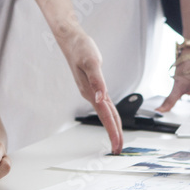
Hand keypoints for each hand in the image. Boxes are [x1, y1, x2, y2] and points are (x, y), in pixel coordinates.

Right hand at [55, 26, 122, 153]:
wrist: (70, 40)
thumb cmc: (80, 48)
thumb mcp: (91, 62)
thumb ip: (97, 81)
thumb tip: (100, 98)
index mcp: (90, 91)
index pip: (105, 115)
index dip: (112, 131)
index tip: (117, 145)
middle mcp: (91, 94)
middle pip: (106, 118)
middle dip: (113, 134)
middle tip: (118, 149)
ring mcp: (91, 91)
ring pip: (106, 112)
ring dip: (112, 126)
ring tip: (117, 139)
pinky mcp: (93, 86)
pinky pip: (104, 104)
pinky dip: (110, 114)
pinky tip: (111, 118)